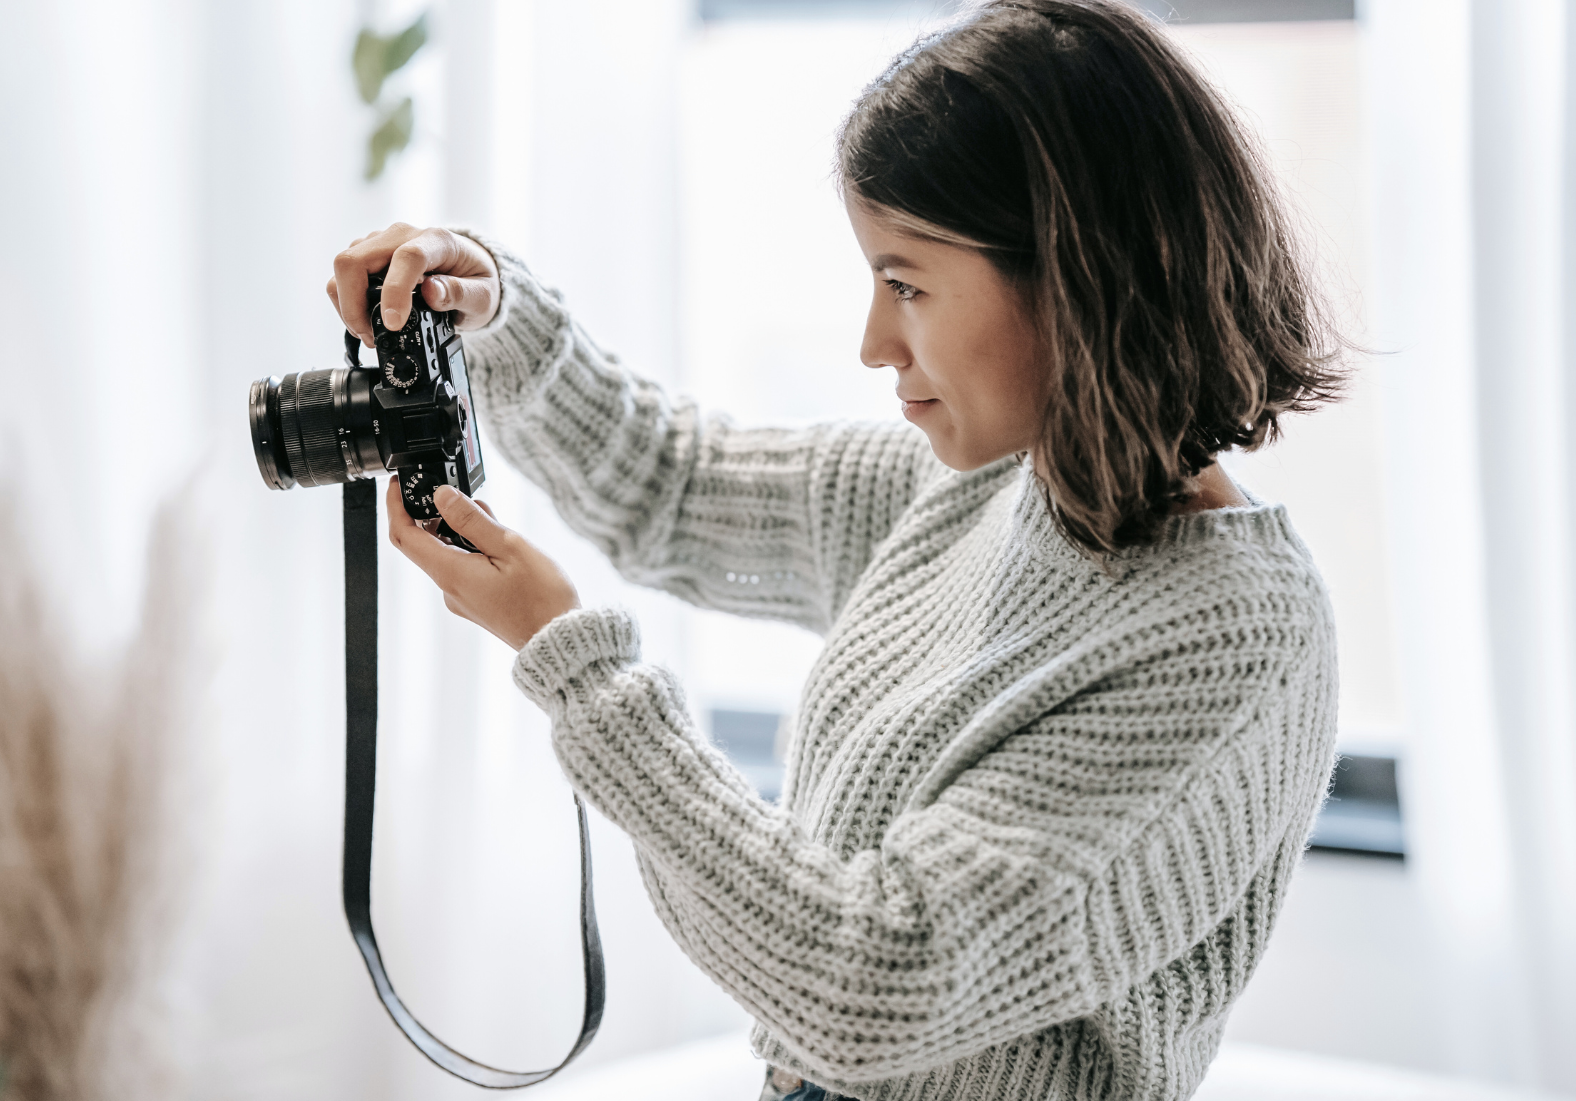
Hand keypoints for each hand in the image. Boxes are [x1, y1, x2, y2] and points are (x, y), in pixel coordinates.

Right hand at [328, 223, 500, 347]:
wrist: (469, 269)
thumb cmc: (476, 280)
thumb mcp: (483, 294)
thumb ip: (461, 293)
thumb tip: (432, 293)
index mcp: (436, 241)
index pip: (406, 258)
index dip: (395, 291)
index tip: (393, 323)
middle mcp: (402, 235)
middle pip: (355, 259)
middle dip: (354, 304)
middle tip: (371, 336)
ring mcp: (381, 243)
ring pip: (344, 268)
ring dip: (348, 305)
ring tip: (370, 334)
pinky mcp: (368, 255)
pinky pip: (344, 276)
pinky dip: (348, 302)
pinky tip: (366, 321)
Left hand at [386, 480, 578, 650]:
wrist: (558, 639)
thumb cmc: (541, 598)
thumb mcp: (508, 546)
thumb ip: (472, 520)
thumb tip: (442, 496)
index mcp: (451, 573)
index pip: (404, 535)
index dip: (396, 506)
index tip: (397, 486)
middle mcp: (450, 588)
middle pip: (426, 543)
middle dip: (439, 515)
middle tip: (462, 495)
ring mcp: (462, 598)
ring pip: (449, 554)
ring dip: (462, 531)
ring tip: (494, 520)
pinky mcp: (476, 603)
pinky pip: (463, 568)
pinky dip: (473, 549)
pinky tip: (498, 542)